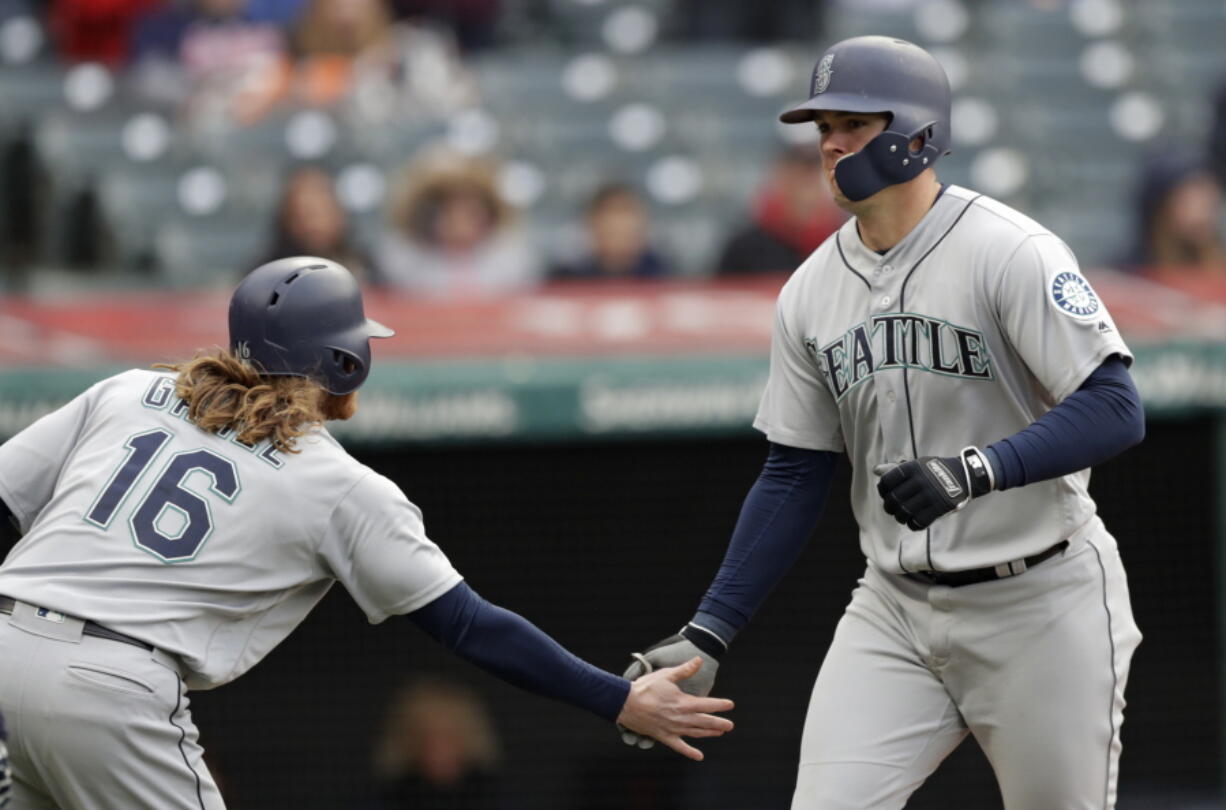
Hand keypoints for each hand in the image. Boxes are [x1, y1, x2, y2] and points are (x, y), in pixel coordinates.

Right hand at [615, 657, 734, 760]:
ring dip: (709, 733)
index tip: (730, 705)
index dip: (719, 705)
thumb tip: (699, 660)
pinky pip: (680, 747)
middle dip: (719, 723)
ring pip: (696, 733)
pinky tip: (699, 756)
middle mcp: (681, 718)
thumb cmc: (646, 688)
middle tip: (730, 725)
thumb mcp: (666, 675)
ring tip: (720, 733)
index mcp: (683, 702)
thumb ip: (684, 670)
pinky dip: (690, 752)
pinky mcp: (664, 736)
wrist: (626, 703)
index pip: (706, 704)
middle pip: (704, 722)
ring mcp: (673, 729)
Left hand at [875, 446, 993, 530]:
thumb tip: (876, 470)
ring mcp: (930, 495)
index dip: (882, 489)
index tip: (885, 494)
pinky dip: (912, 525)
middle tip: (891, 508)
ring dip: (899, 517)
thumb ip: (897, 469)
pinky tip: (913, 522)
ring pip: (903, 512)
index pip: (887, 480)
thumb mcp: (918, 465)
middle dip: (889, 506)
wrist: (966, 475)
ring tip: (901, 516)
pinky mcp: (939, 507)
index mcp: (913, 468)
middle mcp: (920, 480)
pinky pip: (918, 522)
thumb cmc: (936, 471)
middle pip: (893, 499)